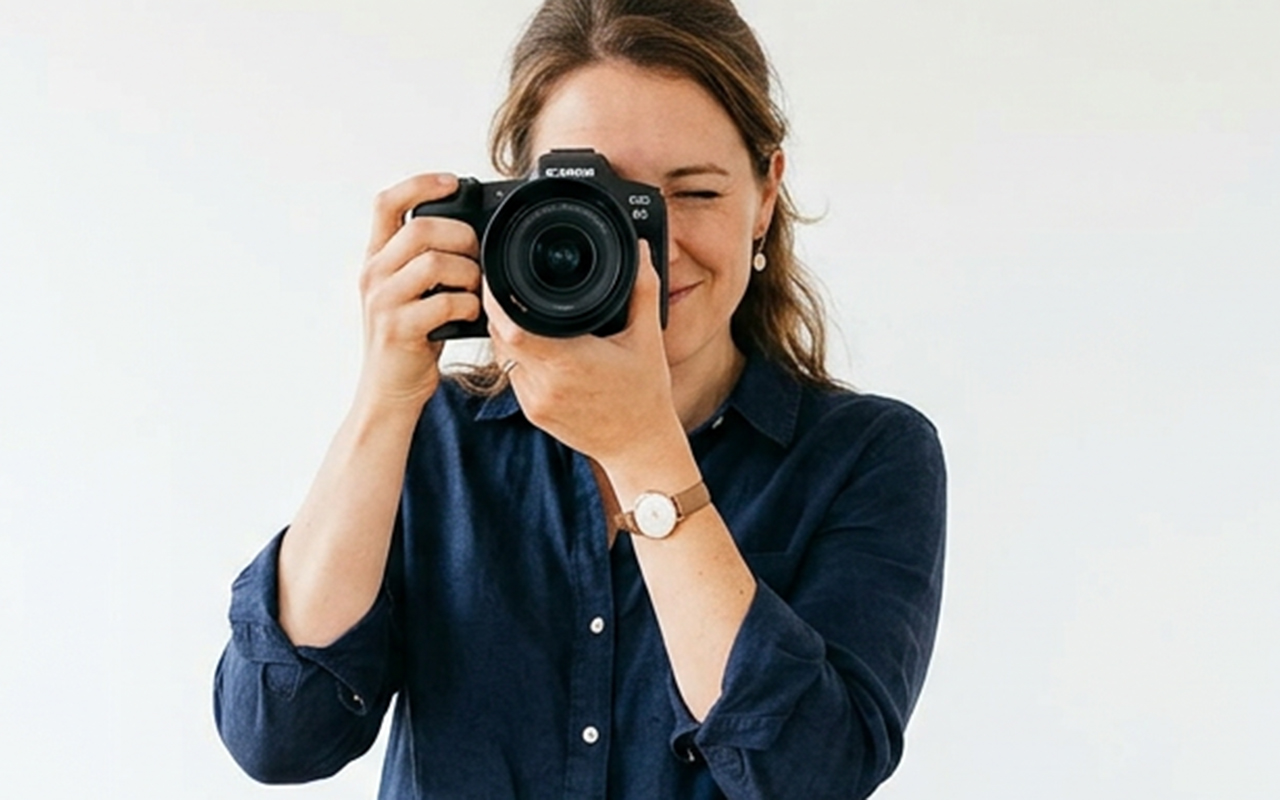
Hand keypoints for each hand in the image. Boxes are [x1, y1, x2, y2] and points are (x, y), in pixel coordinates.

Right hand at [356, 173, 481, 410]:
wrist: (389, 392)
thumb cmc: (409, 339)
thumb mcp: (409, 292)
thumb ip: (424, 261)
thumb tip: (471, 234)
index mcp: (376, 259)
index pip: (387, 202)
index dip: (420, 184)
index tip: (453, 182)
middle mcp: (373, 274)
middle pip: (420, 228)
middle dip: (461, 237)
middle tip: (476, 258)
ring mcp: (383, 302)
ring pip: (435, 262)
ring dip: (469, 274)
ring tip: (475, 291)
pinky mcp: (399, 329)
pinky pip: (445, 302)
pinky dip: (468, 306)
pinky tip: (469, 315)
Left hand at [485, 241, 685, 469]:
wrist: (640, 447)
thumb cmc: (646, 396)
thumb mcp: (648, 338)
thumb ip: (643, 289)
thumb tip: (640, 251)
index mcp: (569, 362)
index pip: (511, 327)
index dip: (498, 300)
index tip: (501, 277)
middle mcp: (545, 384)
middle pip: (499, 337)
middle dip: (502, 310)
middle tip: (513, 288)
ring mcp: (535, 402)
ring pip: (502, 356)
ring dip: (508, 334)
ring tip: (527, 315)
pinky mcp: (533, 412)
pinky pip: (513, 375)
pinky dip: (518, 356)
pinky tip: (539, 347)